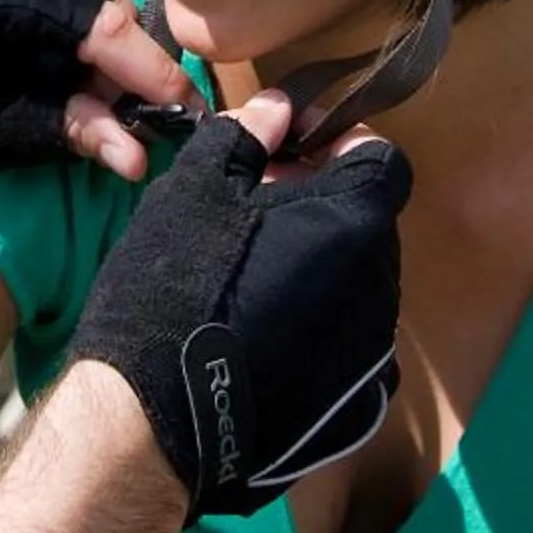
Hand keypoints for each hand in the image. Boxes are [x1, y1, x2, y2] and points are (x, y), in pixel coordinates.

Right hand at [65, 94, 411, 522]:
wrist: (150, 422)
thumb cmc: (174, 284)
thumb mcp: (196, 188)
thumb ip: (246, 138)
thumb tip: (278, 110)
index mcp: (354, 226)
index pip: (380, 161)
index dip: (336, 142)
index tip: (286, 145)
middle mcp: (382, 290)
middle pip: (367, 224)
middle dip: (321, 201)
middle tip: (255, 200)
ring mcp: (373, 357)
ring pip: (357, 285)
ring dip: (318, 264)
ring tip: (251, 269)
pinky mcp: (354, 409)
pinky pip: (348, 346)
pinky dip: (317, 326)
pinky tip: (261, 332)